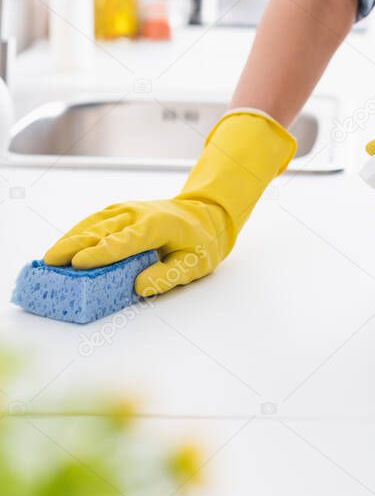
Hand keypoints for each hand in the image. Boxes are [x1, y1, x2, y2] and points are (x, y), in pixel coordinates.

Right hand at [43, 110, 296, 295]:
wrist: (203, 213)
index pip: (125, 241)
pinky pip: (93, 222)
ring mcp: (125, 210)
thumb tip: (138, 286)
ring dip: (70, 239)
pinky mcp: (117, 212)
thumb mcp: (194, 264)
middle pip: (101, 230)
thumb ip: (167, 275)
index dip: (101, 253)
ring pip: (93, 224)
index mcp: (157, 225)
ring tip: (49, 258)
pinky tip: (62, 248)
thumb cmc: (199, 242)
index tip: (79, 263)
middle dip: (74, 245)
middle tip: (50, 262)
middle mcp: (137, 213)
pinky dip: (76, 234)